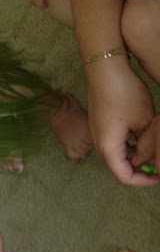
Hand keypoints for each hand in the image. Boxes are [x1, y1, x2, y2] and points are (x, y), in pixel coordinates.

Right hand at [87, 64, 158, 185]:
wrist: (105, 70)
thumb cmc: (123, 94)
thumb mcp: (145, 121)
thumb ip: (150, 145)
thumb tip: (152, 159)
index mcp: (108, 147)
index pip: (125, 177)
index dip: (144, 181)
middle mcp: (99, 144)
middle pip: (121, 167)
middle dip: (142, 169)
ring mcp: (98, 133)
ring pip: (119, 154)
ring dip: (137, 156)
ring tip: (156, 150)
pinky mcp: (101, 124)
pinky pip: (116, 142)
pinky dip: (131, 145)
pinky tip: (145, 136)